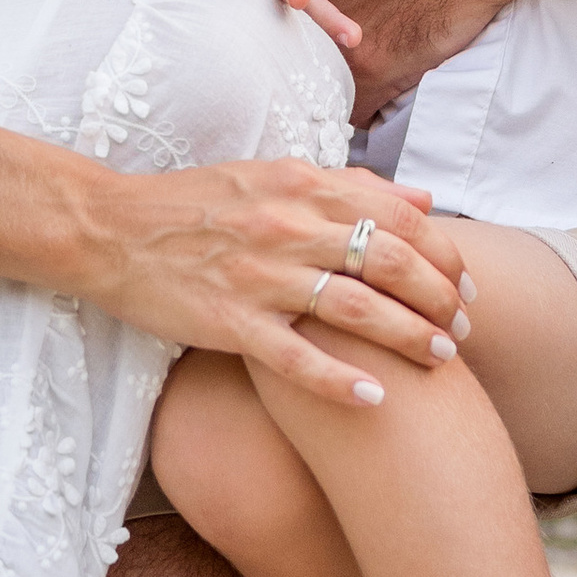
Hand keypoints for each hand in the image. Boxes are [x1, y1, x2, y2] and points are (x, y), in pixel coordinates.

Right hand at [0, 112, 462, 409]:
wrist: (110, 229)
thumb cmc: (194, 203)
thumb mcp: (272, 176)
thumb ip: (349, 187)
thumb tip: (425, 202)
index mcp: (300, 185)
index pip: (398, 216)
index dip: (444, 252)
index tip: (466, 281)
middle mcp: (286, 226)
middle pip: (392, 263)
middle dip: (441, 297)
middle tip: (466, 327)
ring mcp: (259, 277)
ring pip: (358, 310)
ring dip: (410, 337)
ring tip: (444, 359)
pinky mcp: (230, 323)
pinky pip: (297, 359)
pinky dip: (341, 381)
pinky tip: (376, 400)